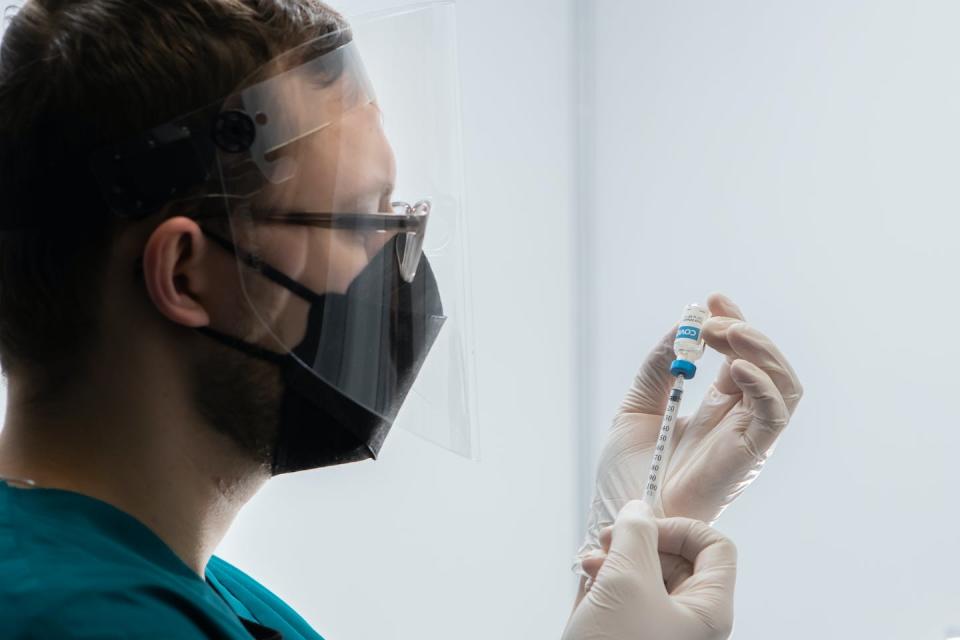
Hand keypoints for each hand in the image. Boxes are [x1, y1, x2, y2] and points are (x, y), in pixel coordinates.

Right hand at [564, 501, 736, 639]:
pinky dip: (612, 582)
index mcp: (709, 609)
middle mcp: (693, 621)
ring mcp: (666, 631)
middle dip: (640, 542)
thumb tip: (638, 510)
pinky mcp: (639, 637)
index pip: (715, 547)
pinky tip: (590, 582)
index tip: (642, 527)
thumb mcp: (625, 581)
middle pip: (680, 559)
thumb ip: (634, 535)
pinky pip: (634, 598)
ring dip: (620, 560)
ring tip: (591, 563)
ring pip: (651, 576)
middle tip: (607, 540)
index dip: (679, 528)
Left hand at [576, 293, 801, 564]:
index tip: (712, 299)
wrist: (622, 513)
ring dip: (759, 349)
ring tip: (723, 333)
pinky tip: (732, 367)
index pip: (740, 356)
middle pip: (768, 365)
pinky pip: (774, 416)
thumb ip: (659, 367)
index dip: (733, 323)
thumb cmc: (627, 471)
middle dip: (745, 331)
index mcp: (716, 407)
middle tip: (711, 319)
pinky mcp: (750, 456)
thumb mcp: (638, 405)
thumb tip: (682, 329)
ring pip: (784, 384)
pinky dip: (762, 385)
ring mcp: (748, 437)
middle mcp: (739, 420)